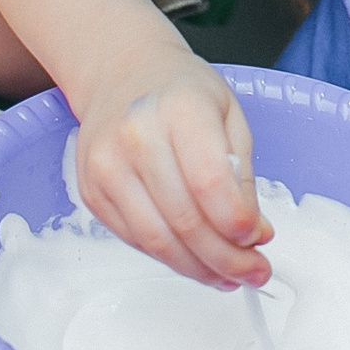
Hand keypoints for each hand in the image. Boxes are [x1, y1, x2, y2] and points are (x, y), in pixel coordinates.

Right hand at [68, 40, 271, 286]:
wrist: (121, 74)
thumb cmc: (181, 92)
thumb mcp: (229, 115)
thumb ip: (241, 175)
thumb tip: (253, 234)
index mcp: (179, 108)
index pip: (209, 180)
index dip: (237, 222)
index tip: (259, 239)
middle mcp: (135, 136)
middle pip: (185, 220)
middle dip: (226, 258)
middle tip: (254, 272)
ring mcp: (105, 166)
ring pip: (157, 240)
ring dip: (199, 269)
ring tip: (228, 275)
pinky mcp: (91, 192)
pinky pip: (135, 240)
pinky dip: (170, 258)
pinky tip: (196, 260)